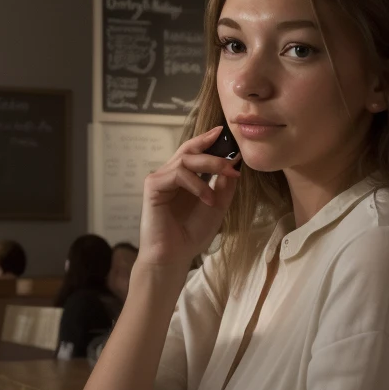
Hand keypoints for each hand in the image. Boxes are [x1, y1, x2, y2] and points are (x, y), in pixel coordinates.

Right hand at [138, 125, 240, 276]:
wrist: (173, 256)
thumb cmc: (191, 234)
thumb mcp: (216, 206)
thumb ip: (224, 185)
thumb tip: (234, 162)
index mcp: (183, 178)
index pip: (194, 152)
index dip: (207, 140)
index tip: (224, 133)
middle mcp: (170, 175)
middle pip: (190, 150)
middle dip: (214, 152)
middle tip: (233, 159)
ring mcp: (160, 179)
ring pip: (185, 159)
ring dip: (210, 165)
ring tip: (227, 176)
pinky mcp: (153, 186)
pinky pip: (178, 174)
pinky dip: (197, 184)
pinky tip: (208, 199)